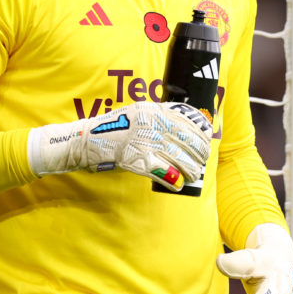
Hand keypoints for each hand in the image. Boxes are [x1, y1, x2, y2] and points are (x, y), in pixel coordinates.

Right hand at [27, 101, 211, 190]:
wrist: (86, 140)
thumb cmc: (113, 129)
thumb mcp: (138, 113)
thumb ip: (159, 117)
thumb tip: (185, 129)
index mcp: (153, 110)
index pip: (188, 120)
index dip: (201, 133)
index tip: (206, 140)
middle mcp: (152, 123)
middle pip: (188, 140)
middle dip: (199, 154)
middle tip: (201, 162)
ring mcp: (146, 141)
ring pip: (180, 157)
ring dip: (191, 169)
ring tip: (193, 175)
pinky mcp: (138, 159)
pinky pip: (164, 171)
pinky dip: (174, 180)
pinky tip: (178, 183)